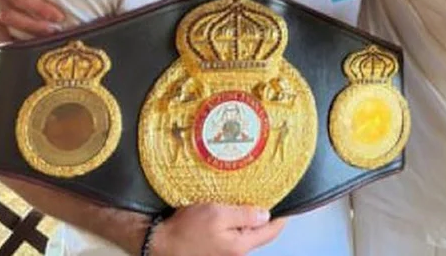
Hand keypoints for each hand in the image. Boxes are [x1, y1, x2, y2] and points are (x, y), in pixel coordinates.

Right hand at [150, 204, 286, 255]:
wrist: (160, 243)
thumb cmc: (186, 228)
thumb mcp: (217, 214)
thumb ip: (244, 215)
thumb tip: (266, 215)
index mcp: (241, 246)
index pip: (272, 231)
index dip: (281, 215)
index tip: (285, 200)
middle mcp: (237, 254)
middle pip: (260, 234)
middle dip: (265, 217)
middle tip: (266, 196)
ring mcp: (226, 255)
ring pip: (246, 236)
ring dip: (249, 221)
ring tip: (248, 201)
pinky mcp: (216, 252)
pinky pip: (234, 238)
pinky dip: (236, 226)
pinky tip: (231, 213)